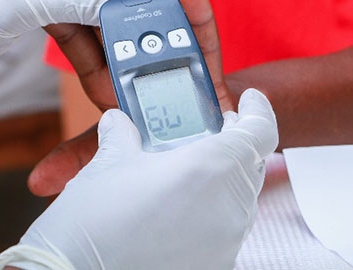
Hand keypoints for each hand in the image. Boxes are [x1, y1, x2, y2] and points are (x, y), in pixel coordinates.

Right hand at [0, 89, 277, 269]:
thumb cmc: (93, 223)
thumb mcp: (107, 163)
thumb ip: (122, 134)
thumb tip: (119, 123)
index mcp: (209, 169)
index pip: (260, 132)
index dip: (257, 111)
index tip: (249, 100)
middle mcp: (228, 208)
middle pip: (249, 165)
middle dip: (233, 145)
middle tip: (209, 130)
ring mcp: (224, 244)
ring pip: (237, 200)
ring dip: (218, 181)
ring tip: (182, 172)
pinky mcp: (215, 266)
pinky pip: (221, 231)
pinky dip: (206, 214)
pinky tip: (172, 210)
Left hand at [28, 0, 231, 195]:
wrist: (211, 144)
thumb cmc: (155, 142)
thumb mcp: (112, 150)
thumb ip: (79, 157)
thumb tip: (35, 185)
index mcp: (105, 71)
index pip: (78, 35)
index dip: (60, 6)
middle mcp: (134, 56)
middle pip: (110, 15)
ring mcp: (170, 50)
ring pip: (152, 16)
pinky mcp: (205, 57)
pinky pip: (202, 34)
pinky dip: (196, 14)